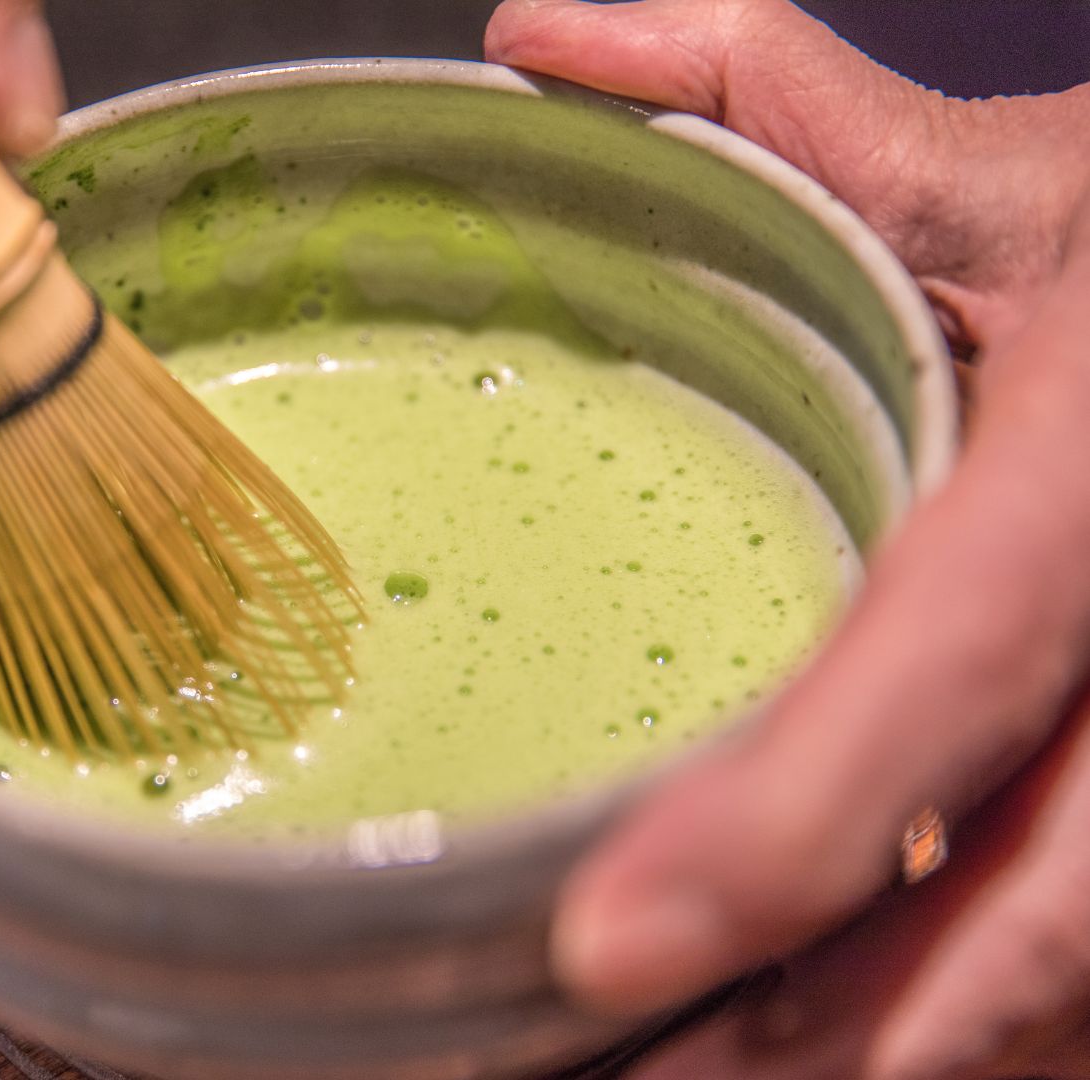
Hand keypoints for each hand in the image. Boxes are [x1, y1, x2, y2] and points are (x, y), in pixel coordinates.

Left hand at [485, 1, 1089, 1076]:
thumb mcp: (1008, 173)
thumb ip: (776, 105)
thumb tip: (544, 37)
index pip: (953, 660)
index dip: (792, 824)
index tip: (604, 953)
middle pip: (1029, 919)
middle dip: (822, 1041)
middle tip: (618, 1075)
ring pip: (1072, 992)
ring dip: (880, 1062)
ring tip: (687, 1077)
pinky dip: (968, 1029)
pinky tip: (838, 1039)